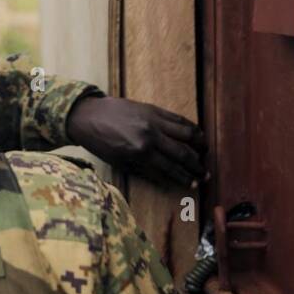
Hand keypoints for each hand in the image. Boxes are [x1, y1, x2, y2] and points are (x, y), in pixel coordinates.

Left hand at [65, 96, 207, 187]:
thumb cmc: (100, 142)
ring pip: (187, 133)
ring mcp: (154, 120)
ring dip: (200, 145)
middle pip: (183, 154)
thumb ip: (144, 171)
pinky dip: (191, 127)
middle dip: (197, 167)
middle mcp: (150, 136)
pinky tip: (197, 135)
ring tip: (205, 154)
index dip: (185, 179)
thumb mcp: (119, 162)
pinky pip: (179, 119)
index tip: (195, 185)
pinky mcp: (154, 109)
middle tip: (205, 175)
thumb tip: (168, 181)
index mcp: (140, 152)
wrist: (87, 115)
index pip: (170, 169)